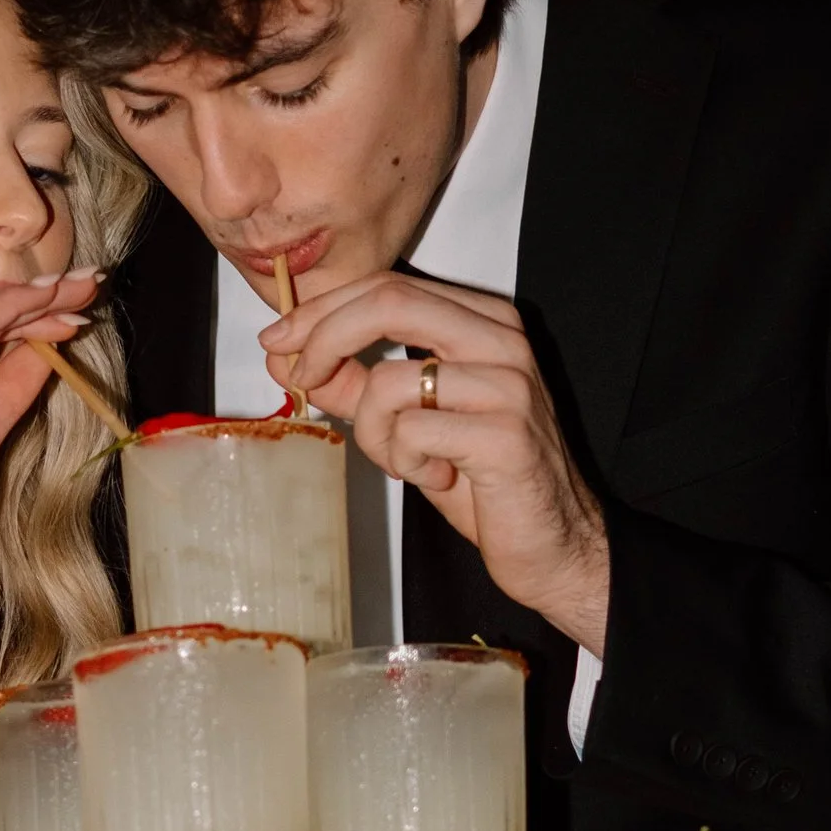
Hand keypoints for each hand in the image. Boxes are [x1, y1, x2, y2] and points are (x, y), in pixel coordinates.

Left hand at [264, 273, 610, 652]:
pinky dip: (405, 464)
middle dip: (323, 338)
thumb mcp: (407, 422)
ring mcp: (509, 383)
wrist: (553, 543)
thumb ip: (354, 386)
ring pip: (391, 381)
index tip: (278, 341)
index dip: (323, 310)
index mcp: (483, 323)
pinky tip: (438, 479)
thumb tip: (287, 359)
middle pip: (389, 302)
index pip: (389, 286)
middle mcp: (502, 341)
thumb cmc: (485, 480)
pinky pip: (412, 433)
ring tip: (404, 462)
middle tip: (298, 378)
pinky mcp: (505, 433)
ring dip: (374, 433)